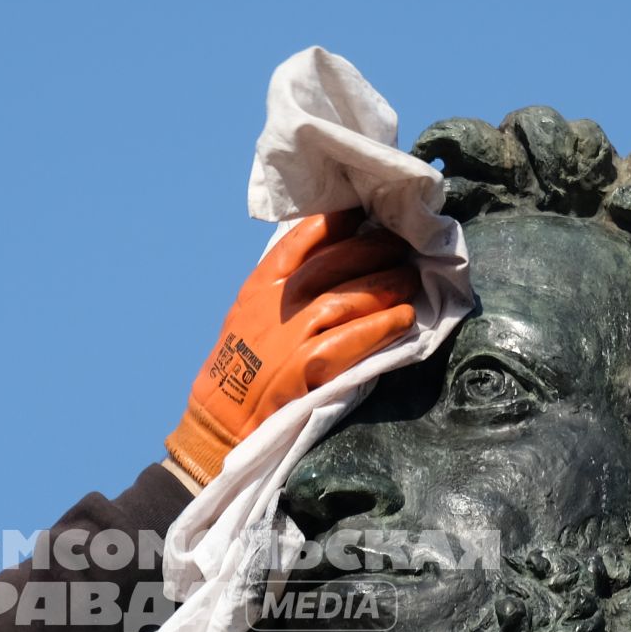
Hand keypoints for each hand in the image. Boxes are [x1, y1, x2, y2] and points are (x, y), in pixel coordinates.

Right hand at [166, 210, 418, 484]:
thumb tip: (327, 262)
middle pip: (334, 262)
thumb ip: (282, 288)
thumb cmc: (238, 367)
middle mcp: (275, 305)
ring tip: (410, 281)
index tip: (366, 212)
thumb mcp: (249, 314)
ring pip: (348, 298)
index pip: (303, 239)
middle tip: (403, 247)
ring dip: (386, 286)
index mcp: (261, 286)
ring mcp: (290, 336)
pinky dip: (382, 327)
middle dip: (374, 249)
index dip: (339, 221)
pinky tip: (403, 320)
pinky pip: (352, 340)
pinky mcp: (305, 368)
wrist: (220, 419)